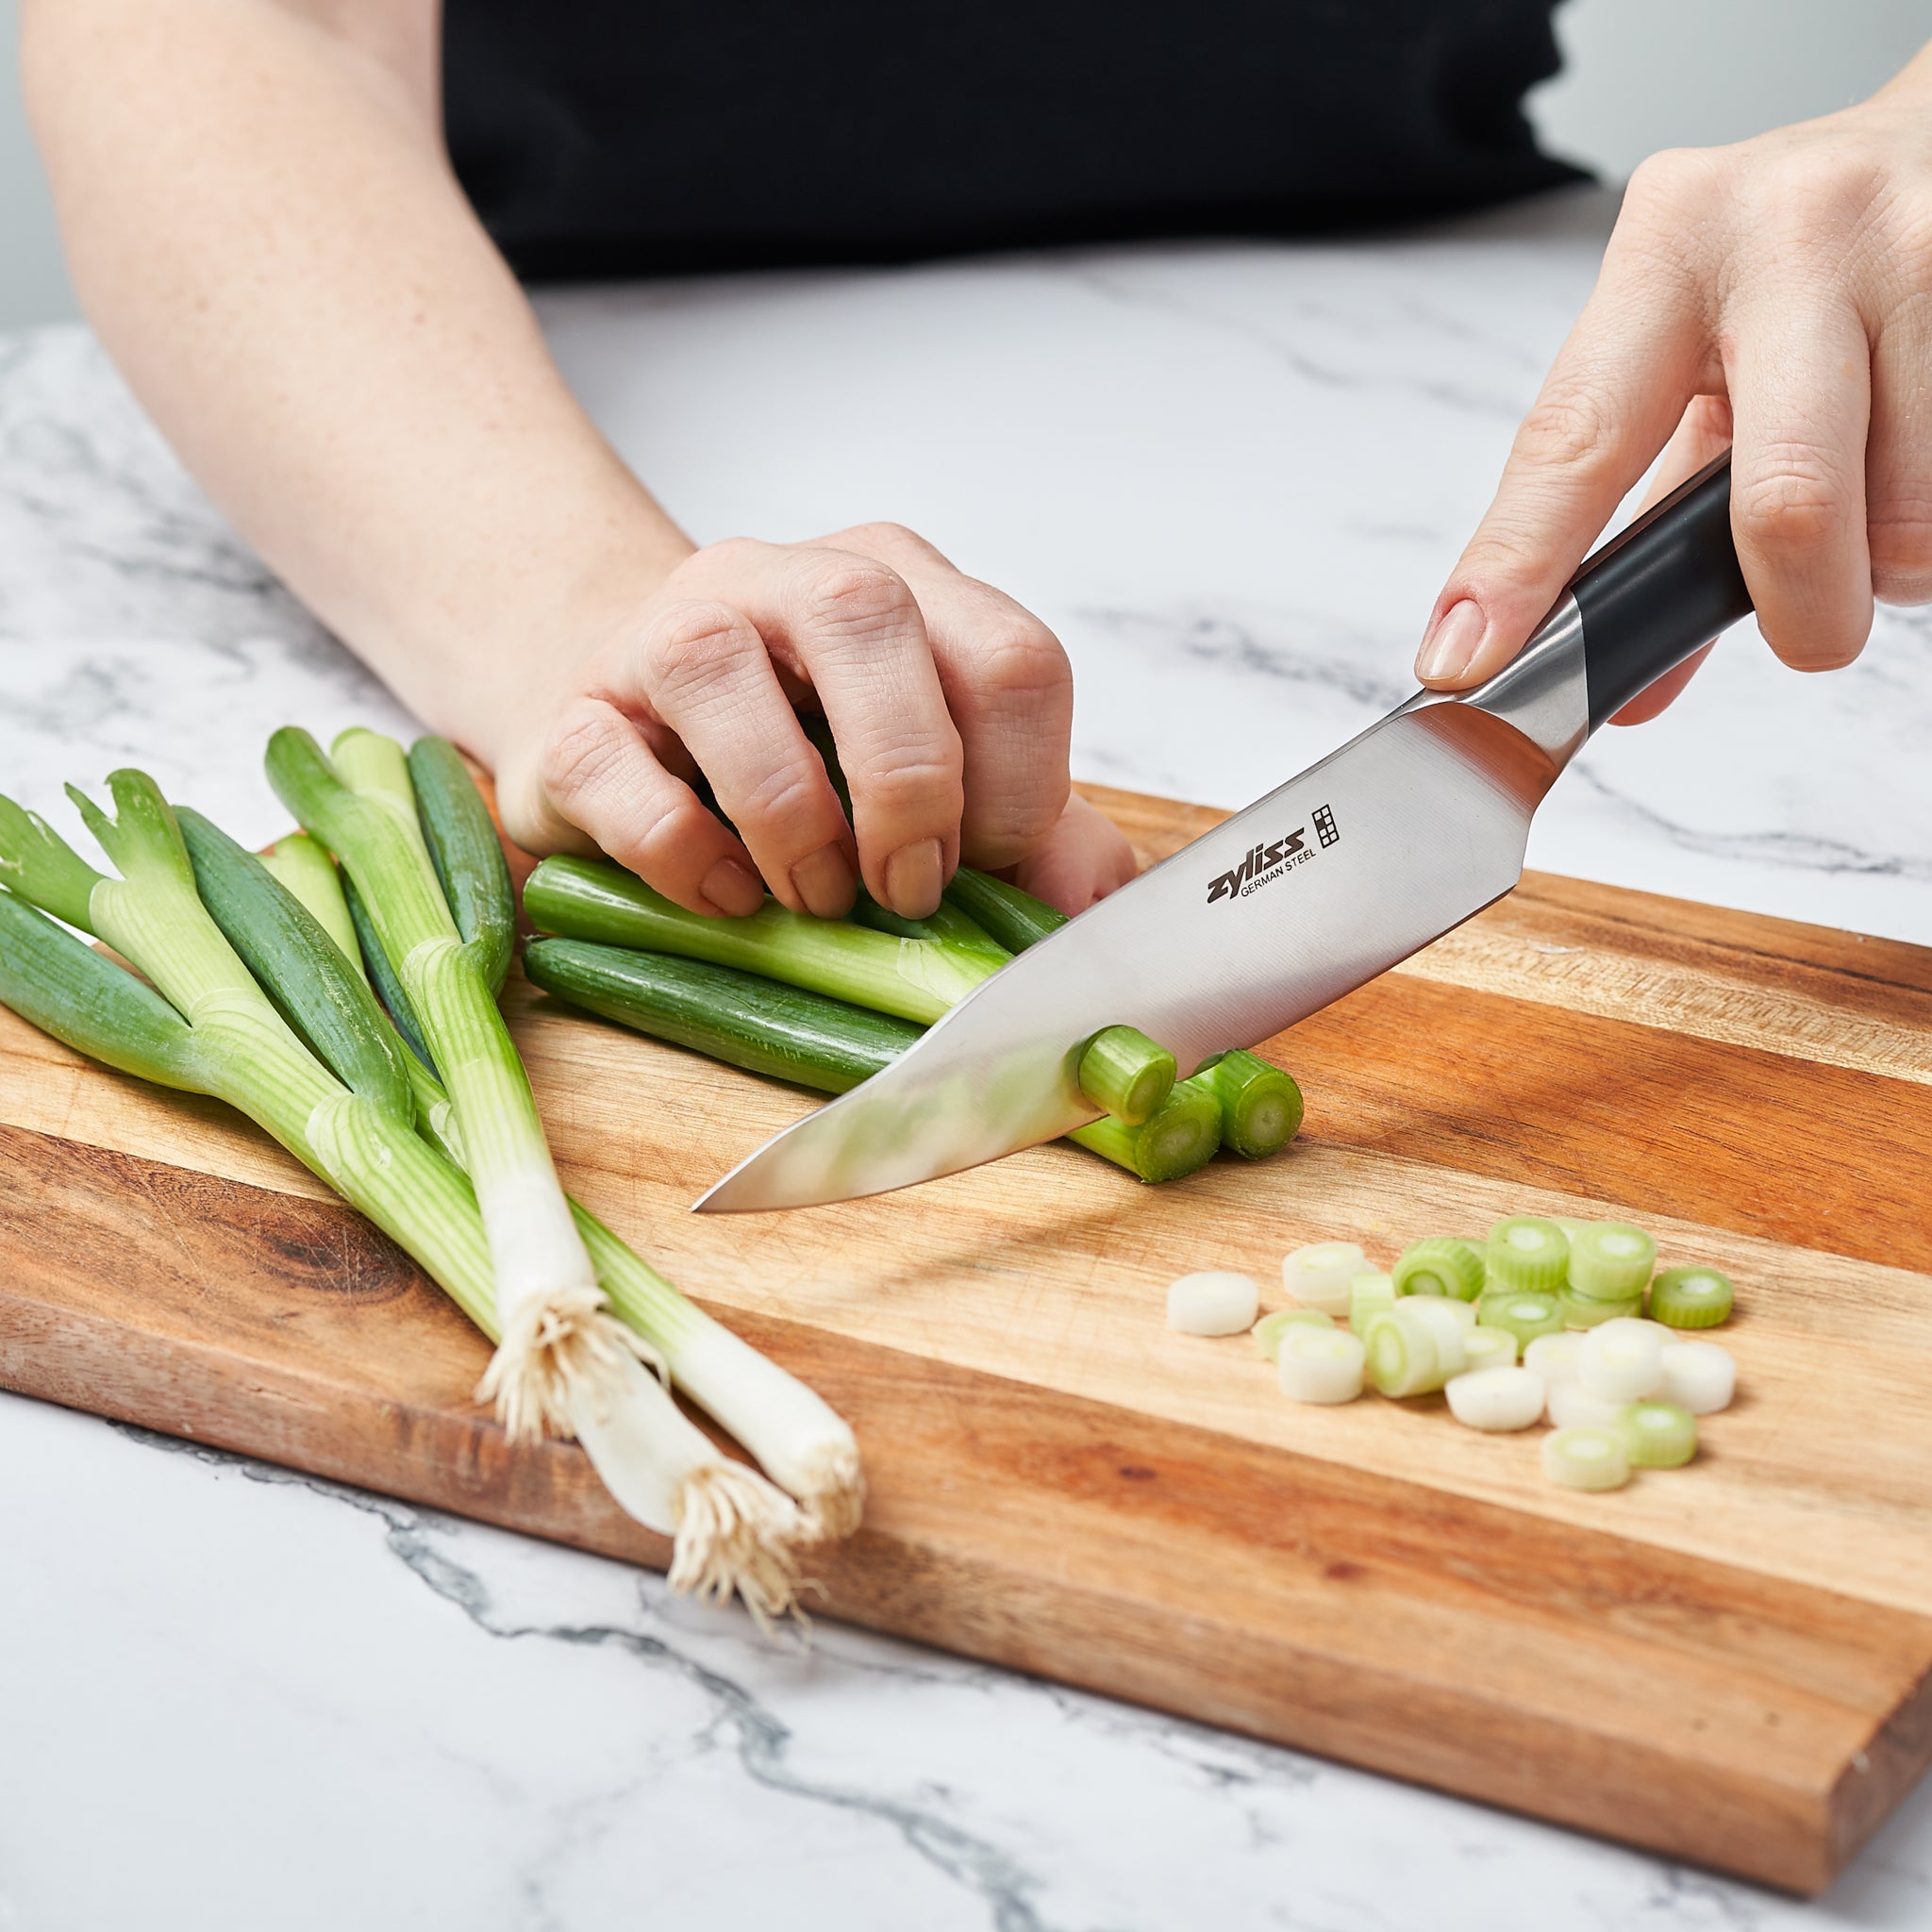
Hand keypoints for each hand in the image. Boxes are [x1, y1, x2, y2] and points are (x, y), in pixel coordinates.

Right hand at [488, 521, 1136, 918]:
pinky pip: (612, 766)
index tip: (986, 867)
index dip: (1019, 785)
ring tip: (813, 896)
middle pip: (869, 616)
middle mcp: (786, 577)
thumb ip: (1036, 834)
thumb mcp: (943, 788)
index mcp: (906, 586)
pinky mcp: (576, 712)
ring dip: (788, 815)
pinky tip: (727, 894)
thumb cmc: (809, 767)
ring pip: (718, 667)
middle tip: (905, 890)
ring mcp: (666, 629)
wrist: (642, 744)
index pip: (1008, 654)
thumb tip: (1094, 903)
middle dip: (908, 782)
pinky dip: (682, 853)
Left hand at [1415, 39, 1931, 721]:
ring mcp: (1918, 250)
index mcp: (1669, 251)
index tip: (1468, 658)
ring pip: (1908, 511)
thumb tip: (1622, 689)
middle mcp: (1792, 236)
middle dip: (1800, 608)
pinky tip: (1914, 466)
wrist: (1923, 143)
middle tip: (1806, 633)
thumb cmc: (1781, 269)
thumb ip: (1644, 518)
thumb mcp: (1689, 357)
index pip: (1577, 441)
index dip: (1518, 566)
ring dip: (1890, 561)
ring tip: (1874, 510)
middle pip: (1786, 501)